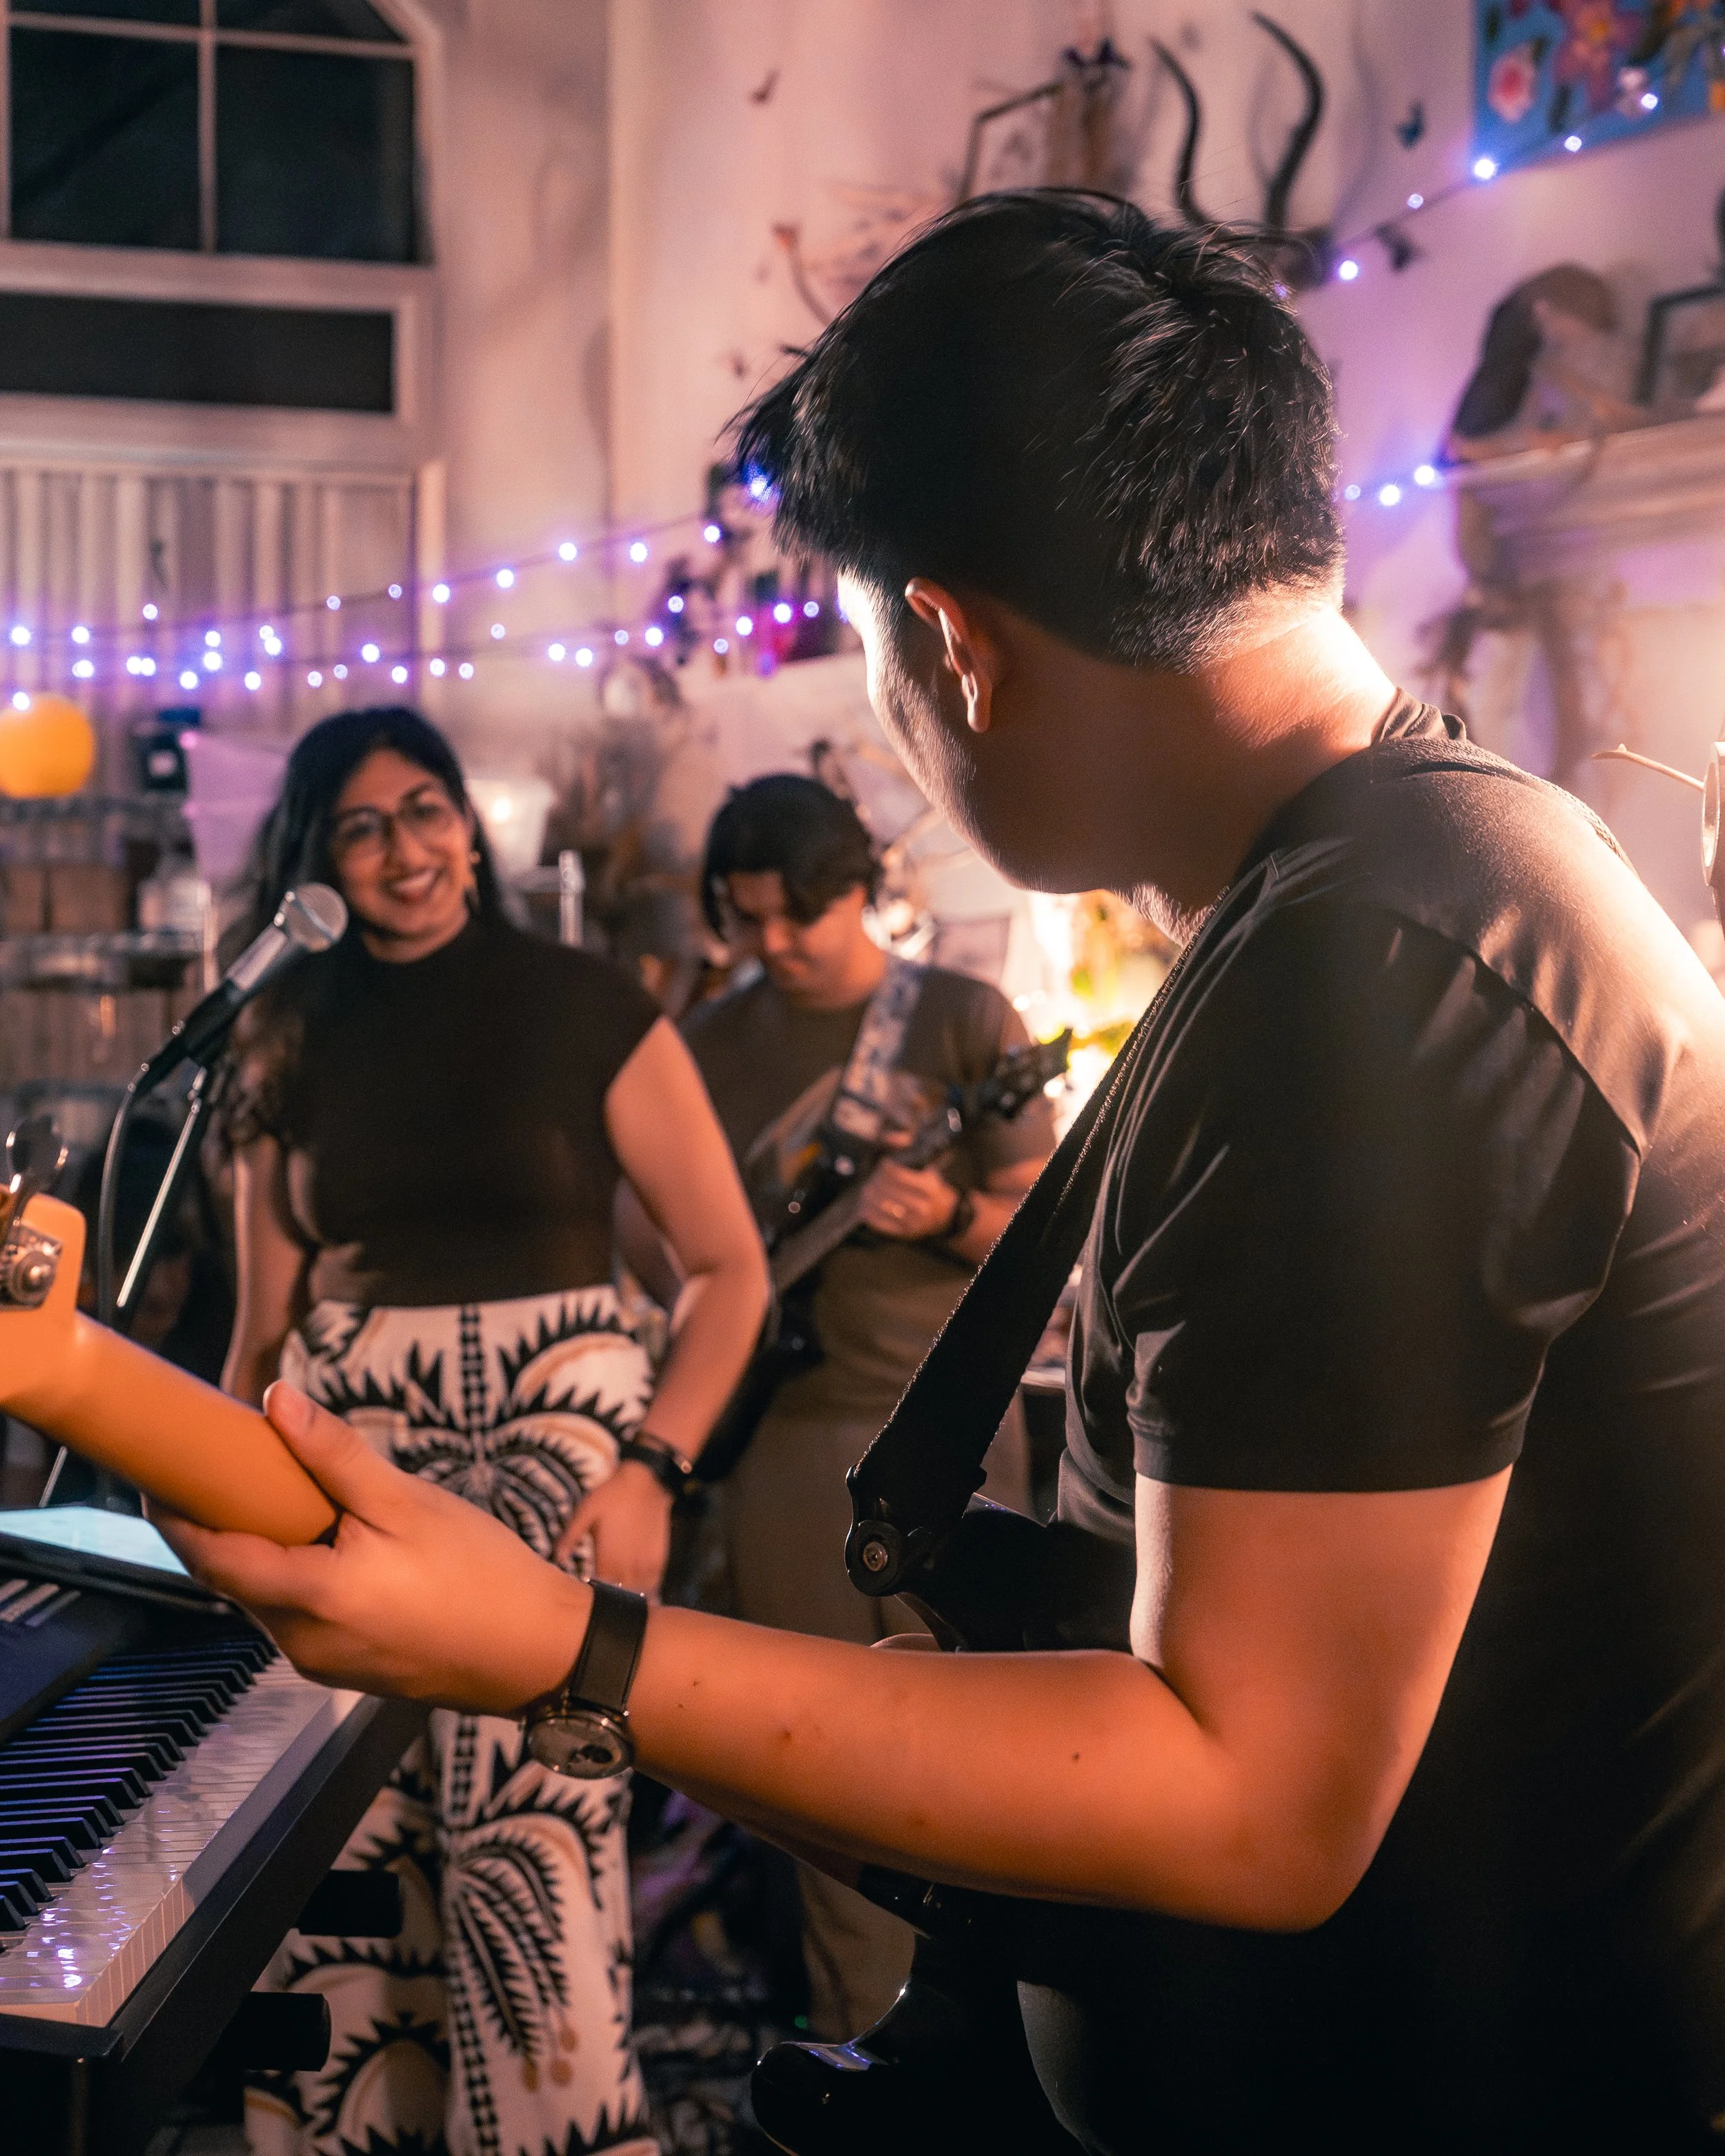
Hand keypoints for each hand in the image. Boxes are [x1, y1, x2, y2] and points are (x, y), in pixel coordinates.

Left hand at [151, 1382, 588, 1714]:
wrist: (537, 1652)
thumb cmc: (481, 1573)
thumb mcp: (407, 1502)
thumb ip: (334, 1455)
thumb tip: (276, 1401)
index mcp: (313, 1598)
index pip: (212, 1558)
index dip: (175, 1517)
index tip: (158, 1474)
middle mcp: (302, 1641)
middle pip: (233, 1579)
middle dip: (219, 1524)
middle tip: (223, 1467)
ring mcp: (321, 1661)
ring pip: (265, 1598)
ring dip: (260, 1549)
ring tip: (281, 1495)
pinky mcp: (344, 1668)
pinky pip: (297, 1615)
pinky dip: (293, 1574)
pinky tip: (325, 1541)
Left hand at [554, 1461, 671, 1592]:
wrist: (645, 1481)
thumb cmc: (610, 1495)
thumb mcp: (585, 1512)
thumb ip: (570, 1537)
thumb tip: (556, 1559)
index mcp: (607, 1559)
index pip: (599, 1590)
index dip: (593, 1589)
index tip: (589, 1585)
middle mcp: (628, 1566)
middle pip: (618, 1594)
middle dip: (611, 1592)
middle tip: (605, 1586)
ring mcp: (646, 1564)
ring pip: (637, 1592)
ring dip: (629, 1591)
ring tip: (622, 1585)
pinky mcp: (659, 1559)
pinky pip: (652, 1583)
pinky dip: (645, 1585)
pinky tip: (637, 1579)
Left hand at [860, 1156, 959, 1240]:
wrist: (945, 1215)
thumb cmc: (931, 1185)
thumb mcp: (926, 1164)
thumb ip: (908, 1146)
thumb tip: (889, 1138)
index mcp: (929, 1187)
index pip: (897, 1174)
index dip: (886, 1166)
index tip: (884, 1163)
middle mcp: (922, 1206)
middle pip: (886, 1189)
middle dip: (876, 1180)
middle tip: (873, 1176)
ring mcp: (913, 1222)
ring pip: (881, 1205)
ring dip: (869, 1195)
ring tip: (868, 1189)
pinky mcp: (904, 1233)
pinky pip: (880, 1223)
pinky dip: (869, 1213)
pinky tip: (865, 1205)